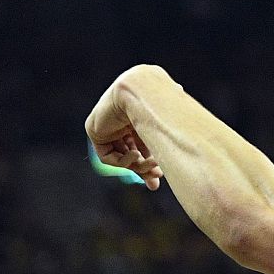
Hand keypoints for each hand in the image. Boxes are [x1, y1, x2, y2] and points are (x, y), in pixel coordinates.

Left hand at [86, 68, 163, 190]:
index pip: (141, 142)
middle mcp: (120, 118)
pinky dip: (123, 161)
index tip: (160, 176)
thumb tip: (180, 90)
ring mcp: (106, 124)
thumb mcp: (169, 120)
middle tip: (154, 183)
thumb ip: (172, 118)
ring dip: (138, 167)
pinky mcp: (94, 130)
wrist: (142, 90)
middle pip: (130, 151)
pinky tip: (136, 156)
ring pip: (121, 156)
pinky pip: (107, 156)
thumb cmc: (161, 102)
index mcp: (136, 112)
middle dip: (143, 169)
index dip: (150, 160)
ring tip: (155, 170)